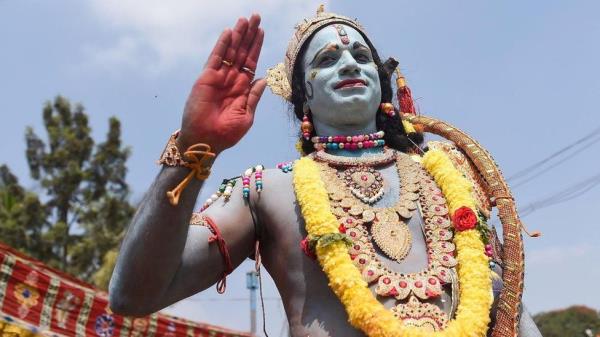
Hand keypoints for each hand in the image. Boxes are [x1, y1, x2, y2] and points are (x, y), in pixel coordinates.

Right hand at [178, 14, 265, 154]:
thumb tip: (263, 79)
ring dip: (238, 35)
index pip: (251, 62)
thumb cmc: (226, 134)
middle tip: (256, 16)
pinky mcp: (207, 78)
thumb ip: (254, 96)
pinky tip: (230, 32)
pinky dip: (223, 44)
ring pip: (231, 51)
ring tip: (245, 20)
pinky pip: (216, 57)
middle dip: (250, 35)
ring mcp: (219, 77)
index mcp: (242, 88)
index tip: (262, 31)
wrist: (206, 142)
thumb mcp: (246, 116)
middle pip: (242, 52)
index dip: (256, 47)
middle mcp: (231, 79)